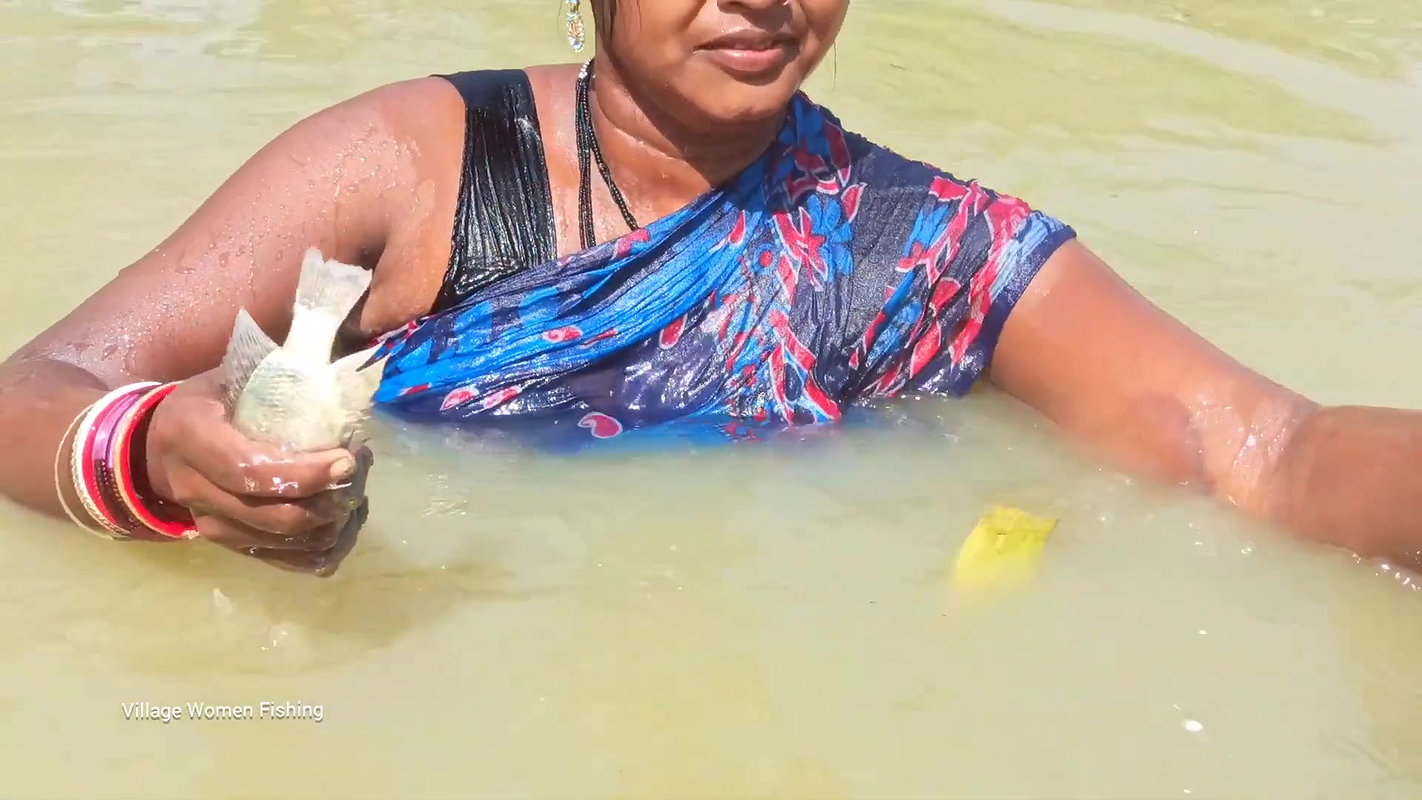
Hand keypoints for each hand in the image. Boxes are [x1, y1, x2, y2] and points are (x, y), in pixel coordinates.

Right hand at [142, 369, 372, 575]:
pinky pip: (286, 562)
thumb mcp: (227, 376)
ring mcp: (210, 524)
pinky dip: (324, 548)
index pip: (249, 470)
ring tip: (356, 492)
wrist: (158, 448)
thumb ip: (275, 376)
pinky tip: (345, 521)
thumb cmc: (207, 403)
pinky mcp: (230, 545)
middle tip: (358, 474)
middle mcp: (194, 489)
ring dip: (332, 523)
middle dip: (326, 502)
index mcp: (192, 437)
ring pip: (283, 543)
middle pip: (271, 516)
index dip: (303, 473)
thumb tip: (341, 366)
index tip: (347, 460)